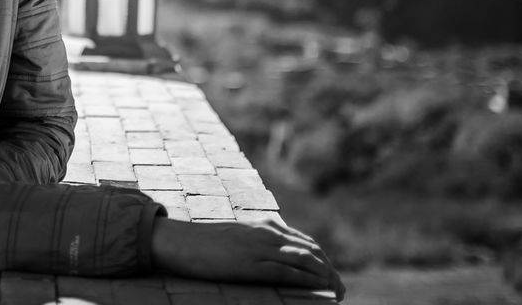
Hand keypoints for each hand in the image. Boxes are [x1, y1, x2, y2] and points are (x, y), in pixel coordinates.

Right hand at [149, 217, 344, 299]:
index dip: (323, 261)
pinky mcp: (252, 264)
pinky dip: (308, 281)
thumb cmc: (203, 243)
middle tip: (341, 292)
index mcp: (265, 226)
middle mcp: (267, 233)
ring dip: (326, 278)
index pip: (305, 242)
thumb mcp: (236, 238)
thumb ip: (257, 243)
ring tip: (337, 294)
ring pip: (305, 260)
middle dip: (330, 272)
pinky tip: (320, 290)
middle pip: (311, 251)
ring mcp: (260, 248)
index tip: (332, 279)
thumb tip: (273, 257)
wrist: (180, 241)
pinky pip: (288, 271)